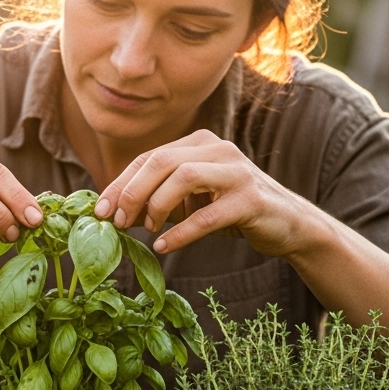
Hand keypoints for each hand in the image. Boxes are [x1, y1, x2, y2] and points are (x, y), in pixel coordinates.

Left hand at [94, 129, 308, 256]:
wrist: (289, 225)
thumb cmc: (232, 213)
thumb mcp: (191, 202)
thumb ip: (158, 201)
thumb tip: (113, 214)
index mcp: (200, 143)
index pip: (149, 157)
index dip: (120, 184)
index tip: (100, 211)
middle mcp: (218, 149)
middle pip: (162, 160)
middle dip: (132, 192)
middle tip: (117, 222)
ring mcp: (236, 171)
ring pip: (183, 176)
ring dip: (156, 206)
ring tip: (146, 230)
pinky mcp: (251, 199)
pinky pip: (207, 215)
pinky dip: (180, 232)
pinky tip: (164, 246)